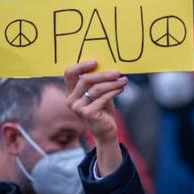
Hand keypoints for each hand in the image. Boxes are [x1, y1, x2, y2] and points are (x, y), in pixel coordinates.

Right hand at [65, 61, 126, 175]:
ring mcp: (78, 108)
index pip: (69, 74)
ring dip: (112, 83)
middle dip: (103, 74)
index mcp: (71, 92)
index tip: (96, 62)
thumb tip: (109, 66)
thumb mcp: (99, 94)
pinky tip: (122, 89)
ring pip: (96, 88)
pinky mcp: (88, 113)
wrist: (106, 132)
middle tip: (117, 72)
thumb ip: (98, 82)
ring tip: (124, 80)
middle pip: (85, 79)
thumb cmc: (103, 110)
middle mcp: (71, 100)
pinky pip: (103, 98)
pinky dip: (114, 91)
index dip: (81, 65)